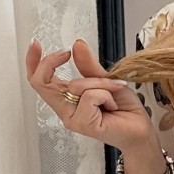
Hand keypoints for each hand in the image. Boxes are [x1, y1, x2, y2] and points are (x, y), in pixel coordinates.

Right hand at [24, 36, 157, 161]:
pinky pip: (90, 96)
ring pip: (75, 86)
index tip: (36, 43)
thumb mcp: (104, 80)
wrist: (141, 129)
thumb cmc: (123, 109)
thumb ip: (88, 66)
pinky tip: (113, 106)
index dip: (32, 62)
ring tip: (113, 92)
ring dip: (99, 83)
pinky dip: (105, 94)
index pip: (39, 82)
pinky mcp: (84, 124)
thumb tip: (76, 45)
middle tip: (66, 52)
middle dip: (52, 62)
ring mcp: (72, 119)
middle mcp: (65, 110)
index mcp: (66, 99)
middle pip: (42, 83)